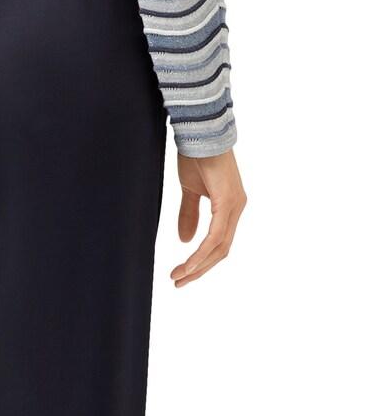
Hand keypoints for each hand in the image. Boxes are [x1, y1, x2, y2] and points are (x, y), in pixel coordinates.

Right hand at [172, 149, 246, 287]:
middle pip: (221, 251)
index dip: (201, 261)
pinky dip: (201, 253)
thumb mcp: (190, 191)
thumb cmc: (196, 156)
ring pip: (219, 247)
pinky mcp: (227, 202)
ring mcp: (234, 206)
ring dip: (198, 266)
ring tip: (179, 277)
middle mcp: (236, 209)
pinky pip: (215, 236)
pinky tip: (189, 264)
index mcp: (229, 207)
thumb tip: (186, 241)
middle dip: (199, 270)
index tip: (182, 274)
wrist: (200, 132)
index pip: (219, 243)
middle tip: (179, 283)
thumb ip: (189, 215)